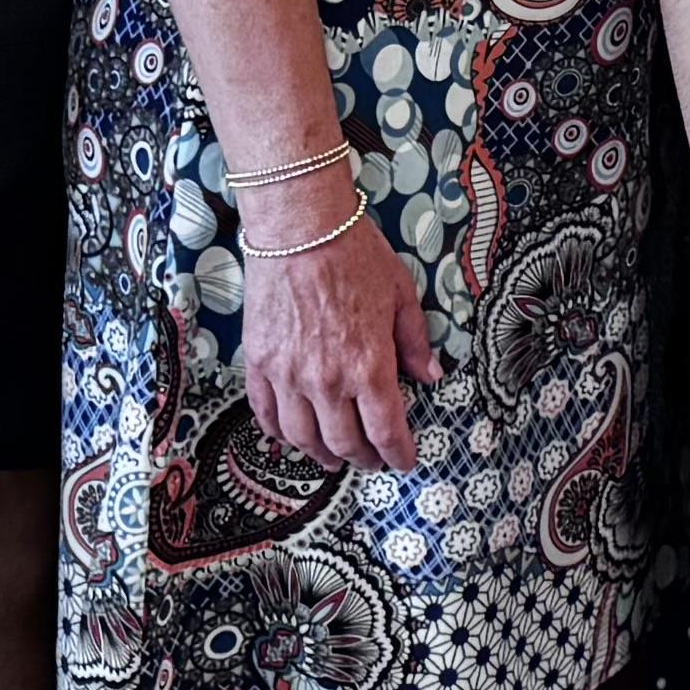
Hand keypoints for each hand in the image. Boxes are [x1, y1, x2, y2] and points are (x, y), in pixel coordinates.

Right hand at [240, 207, 436, 472]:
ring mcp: (288, 375)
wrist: (300, 228)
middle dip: (363, 459)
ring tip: (333, 459)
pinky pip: (265, 414)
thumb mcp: (401, 294)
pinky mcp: (259, 364)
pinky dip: (279, 433)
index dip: (398, 454)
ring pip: (303, 438)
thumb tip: (430, 375)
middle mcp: (326, 380)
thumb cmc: (355, 255)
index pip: (386, 431)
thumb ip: (414, 342)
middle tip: (372, 461)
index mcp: (368, 365)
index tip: (404, 461)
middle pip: (344, 443)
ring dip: (321, 455)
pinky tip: (291, 437)